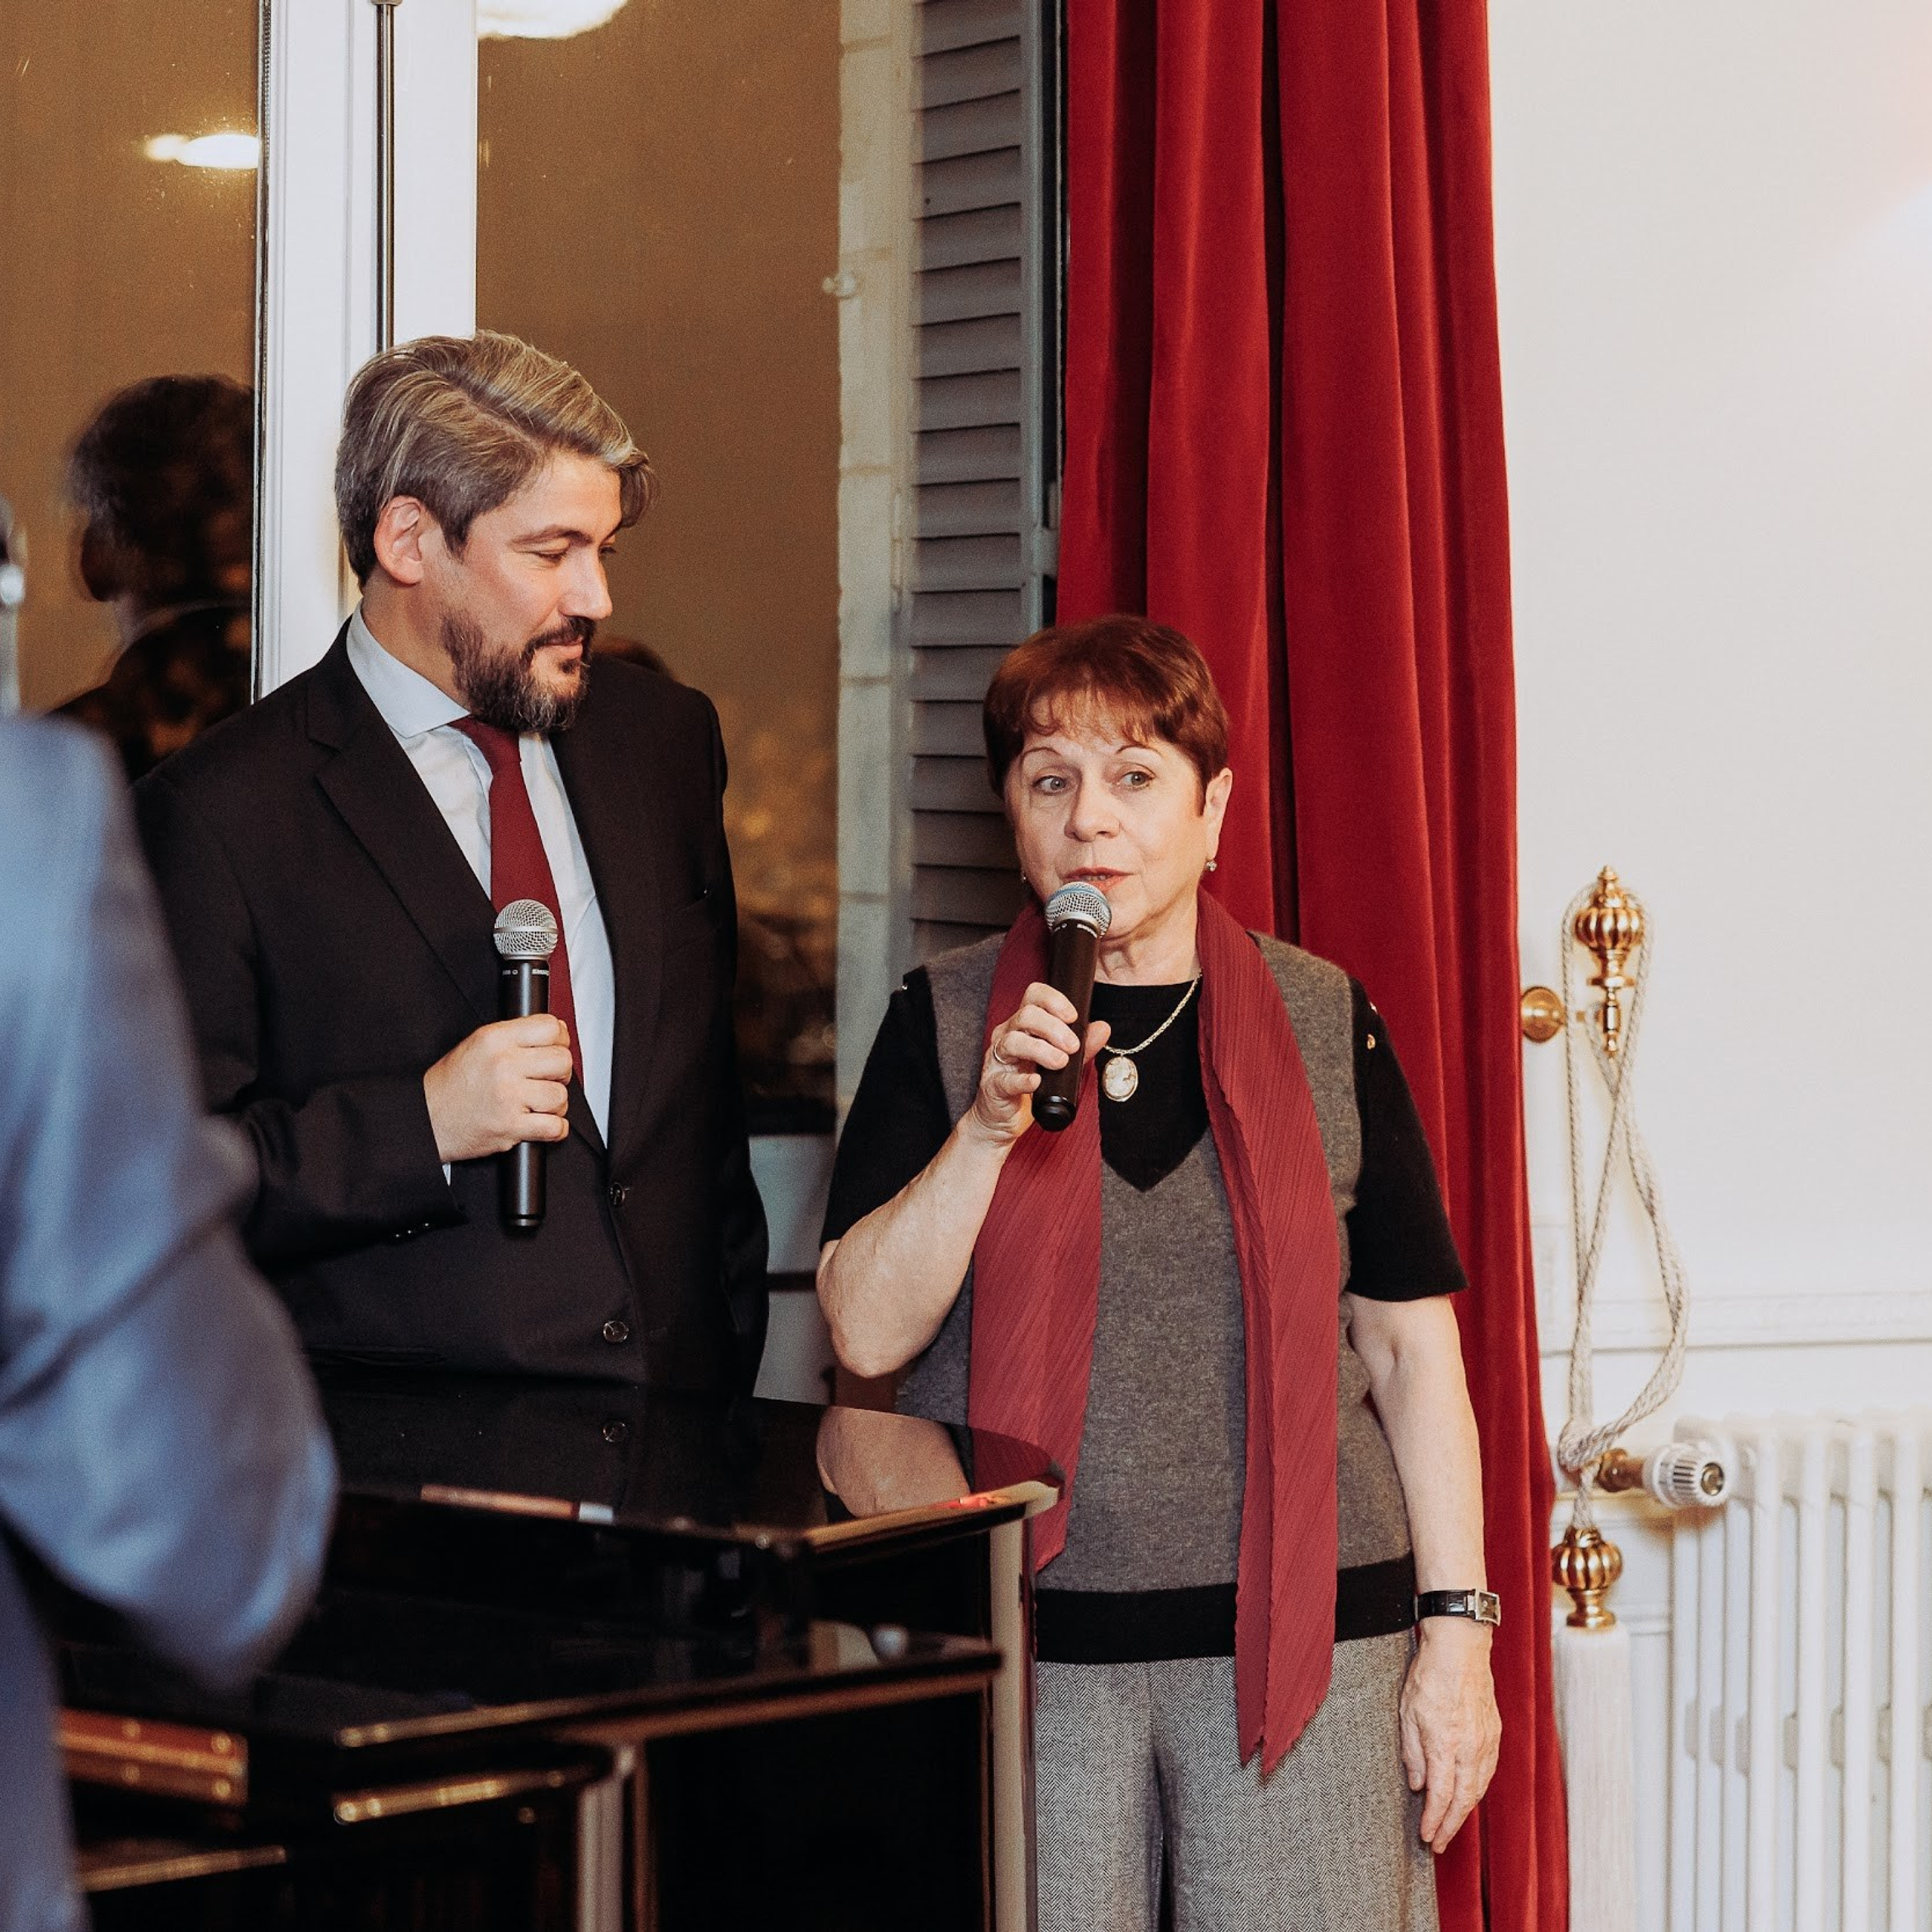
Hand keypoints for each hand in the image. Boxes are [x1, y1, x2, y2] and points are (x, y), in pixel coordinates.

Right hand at [423, 1016, 572, 1163]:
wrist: (425, 1119)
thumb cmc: (450, 1085)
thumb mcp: (476, 1045)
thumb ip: (514, 1037)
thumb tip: (556, 1033)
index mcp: (495, 1039)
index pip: (551, 1028)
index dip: (560, 1040)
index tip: (556, 1050)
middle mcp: (503, 1064)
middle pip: (562, 1061)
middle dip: (560, 1073)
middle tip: (547, 1080)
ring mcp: (508, 1096)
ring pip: (560, 1096)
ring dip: (555, 1104)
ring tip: (538, 1105)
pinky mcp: (510, 1126)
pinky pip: (554, 1127)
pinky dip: (555, 1129)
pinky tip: (543, 1124)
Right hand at [965, 982, 1109, 1145]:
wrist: (1003, 1119)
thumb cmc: (1030, 1086)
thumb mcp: (1060, 1063)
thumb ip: (1081, 1047)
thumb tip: (1102, 1028)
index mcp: (1023, 1026)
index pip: (1033, 996)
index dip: (1053, 1000)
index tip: (1073, 1016)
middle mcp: (1007, 1036)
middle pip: (1025, 1015)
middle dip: (1053, 1027)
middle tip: (1072, 1046)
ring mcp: (998, 1061)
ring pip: (1012, 1042)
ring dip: (1040, 1049)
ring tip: (1060, 1062)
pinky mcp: (993, 1086)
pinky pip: (1005, 1079)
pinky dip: (1022, 1080)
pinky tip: (1036, 1081)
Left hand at [1400, 1618, 1500, 1852]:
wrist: (1461, 1647)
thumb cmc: (1429, 1675)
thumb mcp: (1407, 1713)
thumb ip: (1412, 1752)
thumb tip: (1418, 1785)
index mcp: (1445, 1744)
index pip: (1441, 1796)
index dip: (1434, 1821)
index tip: (1427, 1838)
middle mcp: (1470, 1748)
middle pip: (1464, 1800)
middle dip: (1451, 1827)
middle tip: (1439, 1844)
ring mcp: (1486, 1742)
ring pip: (1479, 1788)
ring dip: (1465, 1811)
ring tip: (1451, 1825)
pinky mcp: (1494, 1733)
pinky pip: (1488, 1771)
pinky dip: (1478, 1789)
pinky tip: (1469, 1794)